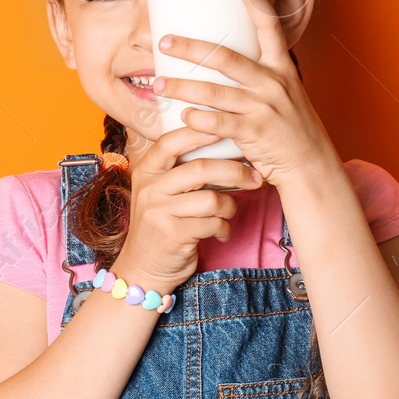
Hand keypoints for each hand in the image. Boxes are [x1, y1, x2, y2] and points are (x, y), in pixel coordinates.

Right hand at [111, 126, 262, 291]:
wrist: (143, 268)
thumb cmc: (162, 224)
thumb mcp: (160, 193)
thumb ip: (180, 172)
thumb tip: (222, 147)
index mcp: (146, 172)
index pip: (170, 143)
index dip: (198, 133)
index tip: (225, 130)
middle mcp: (150, 189)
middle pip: (201, 169)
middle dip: (235, 172)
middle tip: (255, 178)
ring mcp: (159, 212)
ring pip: (212, 199)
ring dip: (230, 207)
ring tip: (228, 213)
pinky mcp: (173, 235)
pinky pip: (213, 223)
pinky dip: (223, 228)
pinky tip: (220, 233)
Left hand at [151, 0, 338, 191]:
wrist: (311, 166)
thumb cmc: (292, 129)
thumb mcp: (285, 93)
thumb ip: (262, 76)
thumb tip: (227, 60)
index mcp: (282, 68)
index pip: (269, 25)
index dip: (255, 0)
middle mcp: (274, 83)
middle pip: (226, 57)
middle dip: (190, 47)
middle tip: (163, 40)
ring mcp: (265, 108)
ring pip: (214, 91)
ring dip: (181, 87)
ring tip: (157, 83)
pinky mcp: (256, 133)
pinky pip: (220, 123)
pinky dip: (198, 120)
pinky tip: (182, 117)